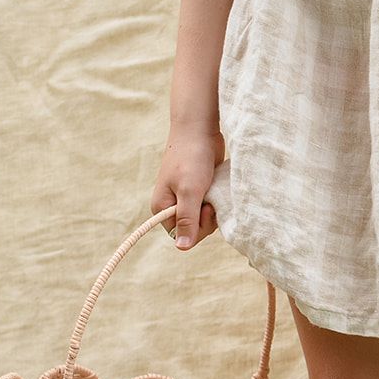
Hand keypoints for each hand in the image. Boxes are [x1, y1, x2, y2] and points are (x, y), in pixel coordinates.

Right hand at [150, 129, 223, 249]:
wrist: (199, 131)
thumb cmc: (191, 158)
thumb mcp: (189, 191)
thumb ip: (187, 219)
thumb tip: (182, 247)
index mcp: (162, 207)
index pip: (182, 236)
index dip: (197, 228)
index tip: (206, 209)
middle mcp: (172, 205)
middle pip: (194, 230)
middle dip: (207, 219)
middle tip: (210, 199)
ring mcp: (185, 198)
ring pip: (204, 219)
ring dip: (213, 210)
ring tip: (212, 191)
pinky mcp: (199, 191)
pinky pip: (209, 207)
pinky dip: (216, 202)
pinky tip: (216, 190)